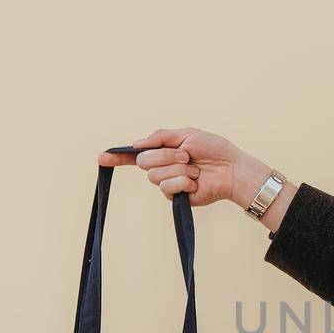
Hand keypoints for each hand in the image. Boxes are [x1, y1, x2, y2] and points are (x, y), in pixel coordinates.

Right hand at [97, 127, 244, 207]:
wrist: (231, 169)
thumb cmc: (214, 150)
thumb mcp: (186, 135)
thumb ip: (160, 137)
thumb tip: (137, 143)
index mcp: (163, 152)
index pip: (135, 155)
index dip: (118, 157)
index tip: (101, 157)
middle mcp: (162, 168)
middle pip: (144, 162)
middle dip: (165, 156)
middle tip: (186, 156)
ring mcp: (168, 183)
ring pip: (155, 176)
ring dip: (178, 169)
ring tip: (195, 169)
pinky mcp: (176, 197)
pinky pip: (167, 187)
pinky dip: (183, 182)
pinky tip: (196, 182)